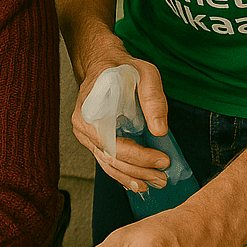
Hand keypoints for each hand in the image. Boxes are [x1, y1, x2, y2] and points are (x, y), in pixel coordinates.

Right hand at [73, 44, 170, 192]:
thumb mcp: (145, 73)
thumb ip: (153, 98)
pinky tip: (136, 183)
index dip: (139, 157)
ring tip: (154, 183)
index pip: (113, 144)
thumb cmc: (122, 67)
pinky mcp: (93, 140)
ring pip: (108, 164)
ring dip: (132, 177)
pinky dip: (122, 174)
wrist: (103, 64)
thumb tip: (159, 130)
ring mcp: (86, 135)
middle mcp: (83, 126)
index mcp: (90, 111)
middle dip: (139, 171)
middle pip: (111, 158)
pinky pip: (106, 161)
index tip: (162, 160)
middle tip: (163, 178)